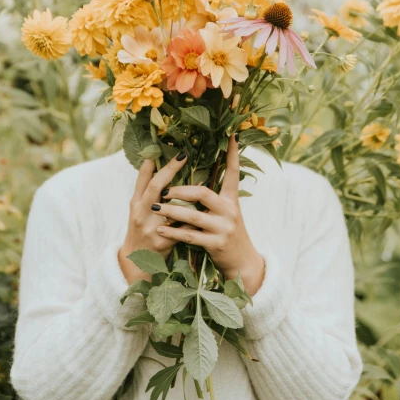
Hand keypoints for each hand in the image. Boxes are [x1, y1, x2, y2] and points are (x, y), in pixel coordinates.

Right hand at [119, 151, 187, 284]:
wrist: (136, 263)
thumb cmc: (141, 229)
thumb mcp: (139, 209)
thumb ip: (148, 191)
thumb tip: (157, 162)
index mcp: (135, 203)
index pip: (142, 179)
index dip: (150, 164)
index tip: (160, 148)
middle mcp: (140, 214)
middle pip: (154, 188)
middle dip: (168, 170)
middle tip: (182, 155)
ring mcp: (150, 228)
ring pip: (169, 208)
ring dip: (185, 195)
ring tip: (200, 179)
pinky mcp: (162, 243)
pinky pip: (182, 229)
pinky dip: (192, 222)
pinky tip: (205, 212)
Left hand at [153, 135, 264, 295]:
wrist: (243, 263)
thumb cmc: (228, 234)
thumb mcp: (227, 213)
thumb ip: (214, 198)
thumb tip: (194, 180)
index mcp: (232, 200)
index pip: (234, 172)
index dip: (233, 154)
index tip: (232, 135)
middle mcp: (230, 211)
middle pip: (203, 193)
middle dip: (181, 190)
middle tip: (164, 189)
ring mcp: (224, 228)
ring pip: (193, 215)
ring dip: (172, 211)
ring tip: (156, 207)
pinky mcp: (216, 245)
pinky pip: (190, 236)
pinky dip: (174, 232)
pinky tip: (161, 228)